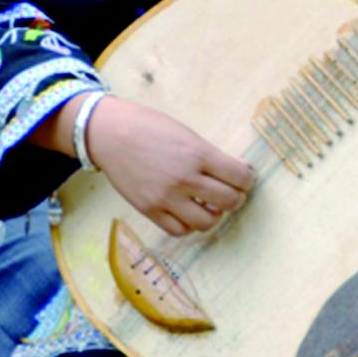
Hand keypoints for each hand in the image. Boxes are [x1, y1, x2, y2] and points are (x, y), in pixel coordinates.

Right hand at [81, 96, 255, 237]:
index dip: (248, 180)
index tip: (245, 179)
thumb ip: (208, 155)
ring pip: (206, 222)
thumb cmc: (148, 126)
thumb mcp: (185, 134)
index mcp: (197, 153)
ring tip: (209, 205)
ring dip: (214, 215)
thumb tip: (235, 173)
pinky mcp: (149, 210)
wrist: (110, 134)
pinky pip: (179, 230)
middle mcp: (185, 178)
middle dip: (236, 198)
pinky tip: (187, 212)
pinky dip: (189, 225)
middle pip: (228, 202)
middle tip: (232, 193)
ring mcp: (166, 197)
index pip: (239, 177)